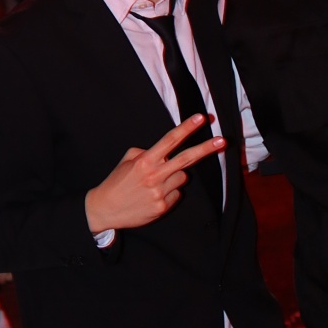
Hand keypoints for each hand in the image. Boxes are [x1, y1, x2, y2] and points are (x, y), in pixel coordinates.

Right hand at [85, 114, 225, 231]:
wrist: (105, 209)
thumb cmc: (117, 182)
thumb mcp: (127, 160)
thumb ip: (146, 153)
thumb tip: (164, 152)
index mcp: (145, 161)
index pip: (170, 140)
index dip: (187, 128)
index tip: (200, 118)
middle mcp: (155, 175)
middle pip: (186, 158)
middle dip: (206, 148)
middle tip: (223, 141)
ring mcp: (160, 192)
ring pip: (182, 178)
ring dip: (175, 177)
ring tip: (156, 183)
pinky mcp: (162, 206)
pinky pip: (176, 194)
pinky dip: (170, 193)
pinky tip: (153, 196)